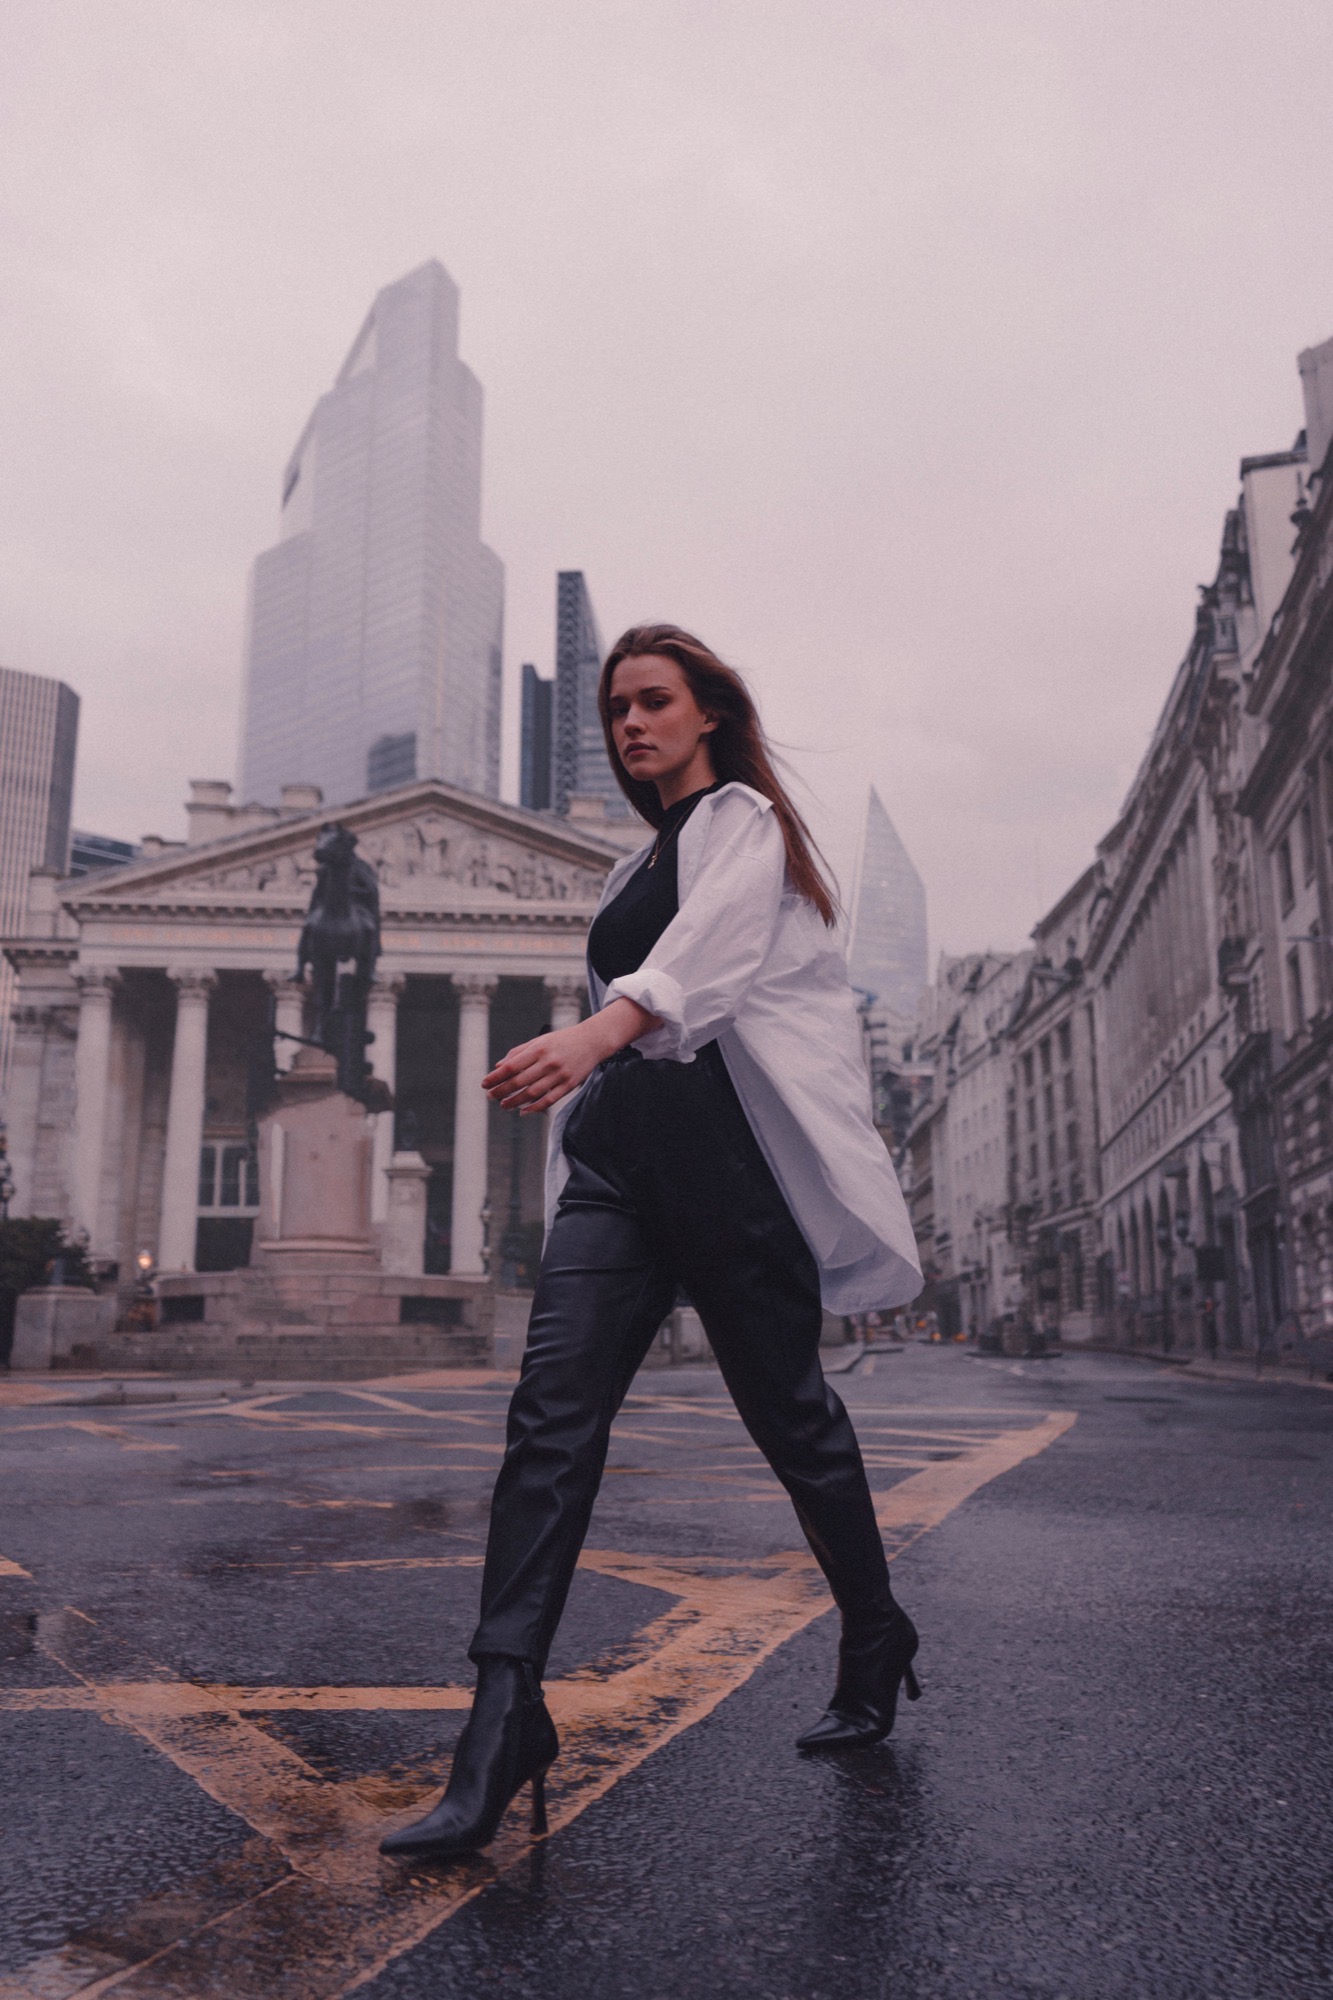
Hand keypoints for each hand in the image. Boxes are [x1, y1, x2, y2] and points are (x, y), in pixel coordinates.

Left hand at [483, 998, 658, 1114]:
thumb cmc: (562, 1040)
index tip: (484, 1084)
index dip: (495, 1077)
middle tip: (490, 1097)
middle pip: (519, 1081)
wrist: (592, 1041)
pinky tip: (523, 1111)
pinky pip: (548, 1100)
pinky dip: (534, 1108)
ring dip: (515, 1101)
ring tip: (503, 1105)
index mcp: (538, 1049)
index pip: (511, 1066)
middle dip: (501, 1091)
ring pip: (532, 1093)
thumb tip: (498, 1067)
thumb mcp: (540, 1041)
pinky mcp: (569, 1085)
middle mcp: (548, 1062)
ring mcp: (559, 1074)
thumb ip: (518, 1053)